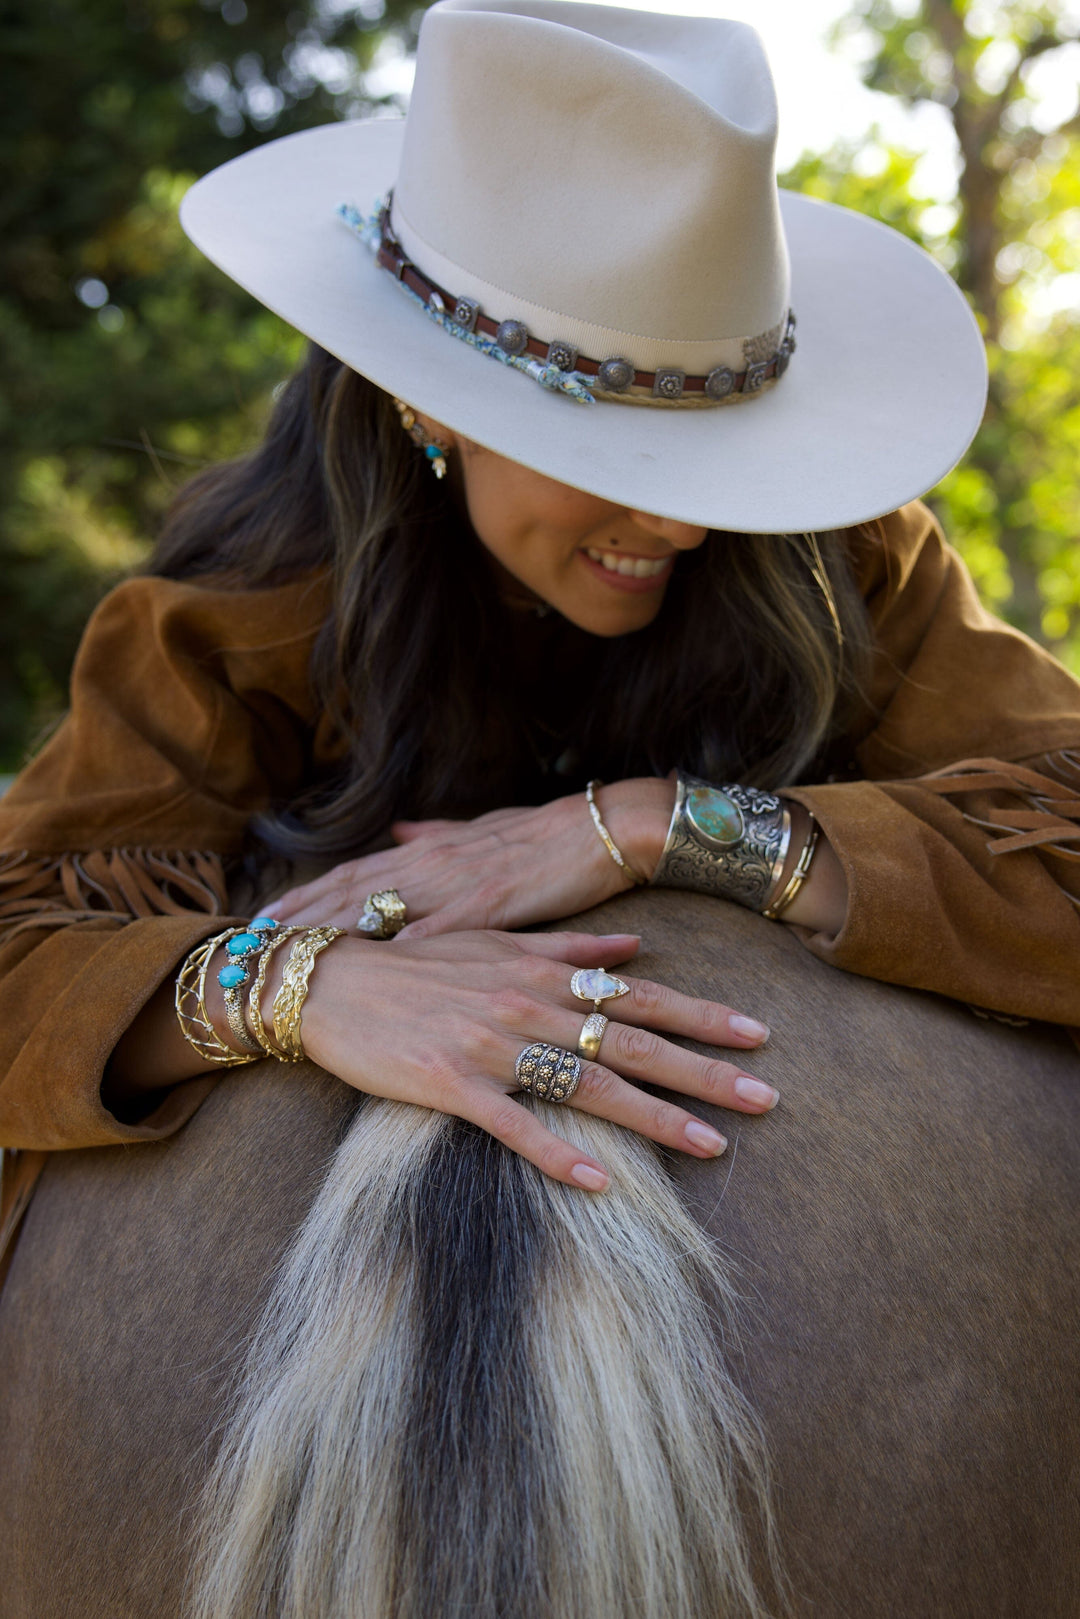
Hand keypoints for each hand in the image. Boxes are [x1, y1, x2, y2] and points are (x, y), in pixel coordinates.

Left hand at [267, 779, 675, 938]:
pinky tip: (370, 969)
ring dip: (331, 933)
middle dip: (298, 918)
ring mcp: (459, 884)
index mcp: (429, 850)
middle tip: (250, 943)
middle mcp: (432, 864)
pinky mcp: (492, 906)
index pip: (352, 875)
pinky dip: (400, 950)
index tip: (262, 917)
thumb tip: (402, 829)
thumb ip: (438, 835)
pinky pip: (438, 932)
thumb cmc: (546, 837)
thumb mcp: (482, 833)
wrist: (605, 829)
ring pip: (380, 909)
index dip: (304, 896)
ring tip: (288, 956)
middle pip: (350, 893)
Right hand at [298, 927, 775, 1189]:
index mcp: (542, 971)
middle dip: (705, 1071)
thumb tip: (634, 948)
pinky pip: (516, 1125)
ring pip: (589, 1085)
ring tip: (710, 1147)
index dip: (703, 1015)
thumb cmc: (413, 961)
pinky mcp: (451, 1084)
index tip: (759, 1034)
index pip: (641, 996)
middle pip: (633, 1043)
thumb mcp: (495, 941)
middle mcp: (528, 1005)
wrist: (327, 982)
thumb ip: (569, 948)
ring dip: (654, 1118)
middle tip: (767, 1098)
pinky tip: (601, 1183)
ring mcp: (491, 1046)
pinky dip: (558, 1153)